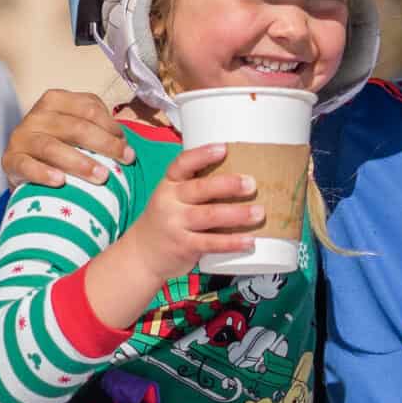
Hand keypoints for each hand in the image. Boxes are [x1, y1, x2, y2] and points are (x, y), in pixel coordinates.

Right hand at [3, 89, 134, 186]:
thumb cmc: (62, 145)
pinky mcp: (10, 160)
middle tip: (124, 161)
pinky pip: (27, 166)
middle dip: (104, 145)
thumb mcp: (78, 128)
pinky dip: (44, 173)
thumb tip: (127, 141)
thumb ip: (99, 127)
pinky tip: (61, 182)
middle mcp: (37, 115)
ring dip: (80, 162)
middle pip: (75, 127)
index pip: (89, 108)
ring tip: (102, 176)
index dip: (112, 127)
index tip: (128, 147)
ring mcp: (21, 137)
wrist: (26, 166)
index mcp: (56, 100)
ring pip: (53, 147)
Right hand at [118, 143, 262, 278]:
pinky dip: (232, 242)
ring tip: (259, 212)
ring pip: (209, 216)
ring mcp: (176, 225)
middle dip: (228, 185)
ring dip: (237, 214)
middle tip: (251, 183)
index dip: (203, 154)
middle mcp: (170, 202)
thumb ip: (195, 187)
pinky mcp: (184, 246)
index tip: (224, 148)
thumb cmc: (166, 219)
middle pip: (200, 189)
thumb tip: (240, 177)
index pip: (182, 164)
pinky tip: (250, 240)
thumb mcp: (172, 197)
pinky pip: (211, 243)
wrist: (142, 254)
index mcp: (168, 184)